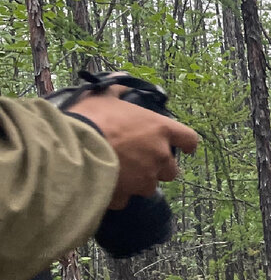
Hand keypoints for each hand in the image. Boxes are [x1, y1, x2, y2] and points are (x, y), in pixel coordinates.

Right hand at [67, 88, 198, 208]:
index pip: (189, 139)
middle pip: (173, 170)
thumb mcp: (102, 97)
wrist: (72, 148)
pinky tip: (105, 187)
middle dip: (160, 168)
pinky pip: (127, 199)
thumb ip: (116, 91)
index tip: (184, 147)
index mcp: (160, 130)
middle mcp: (159, 156)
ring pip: (150, 186)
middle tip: (142, 161)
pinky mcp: (128, 194)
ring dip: (140, 182)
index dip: (186, 144)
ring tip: (121, 173)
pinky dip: (118, 195)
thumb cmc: (90, 118)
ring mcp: (146, 178)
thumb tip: (120, 80)